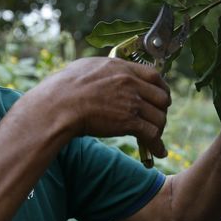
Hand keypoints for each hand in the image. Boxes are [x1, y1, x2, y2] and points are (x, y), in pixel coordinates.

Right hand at [25, 57, 170, 156]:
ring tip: (155, 138)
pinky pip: (152, 134)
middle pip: (162, 97)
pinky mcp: (128, 121)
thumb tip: (105, 72)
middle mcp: (130, 82)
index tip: (162, 96)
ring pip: (159, 117)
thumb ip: (103, 70)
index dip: (162, 87)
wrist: (58, 106)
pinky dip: (157, 145)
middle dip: (162, 110)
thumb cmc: (62, 89)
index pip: (154, 75)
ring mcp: (131, 102)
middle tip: (157, 118)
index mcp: (121, 67)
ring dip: (159, 129)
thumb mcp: (86, 68)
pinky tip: (158, 152)